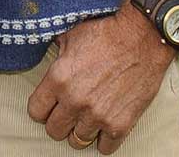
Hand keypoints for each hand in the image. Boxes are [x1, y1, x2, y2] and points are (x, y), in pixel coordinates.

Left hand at [27, 7, 173, 154]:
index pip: (35, 111)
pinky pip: (104, 148)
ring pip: (77, 142)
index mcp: (59, 78)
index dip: (42, 108)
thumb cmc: (108, 33)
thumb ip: (56, 55)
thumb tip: (47, 58)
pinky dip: (104, 139)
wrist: (143, 37)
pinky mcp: (120, 124)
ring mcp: (97, 115)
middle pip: (54, 131)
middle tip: (70, 112)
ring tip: (88, 118)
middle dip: (60, 121)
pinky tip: (105, 125)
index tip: (50, 105)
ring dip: (81, 130)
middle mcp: (74, 100)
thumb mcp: (72, 36)